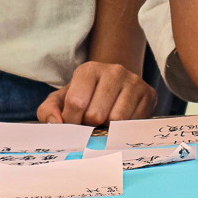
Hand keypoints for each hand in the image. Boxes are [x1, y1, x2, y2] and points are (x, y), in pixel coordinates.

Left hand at [37, 62, 156, 125]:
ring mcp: (133, 81)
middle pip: (96, 114)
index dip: (71, 121)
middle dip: (90, 125)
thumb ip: (48, 111)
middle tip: (91, 120)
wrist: (115, 85)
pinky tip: (120, 120)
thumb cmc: (85, 96)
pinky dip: (123, 128)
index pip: (76, 102)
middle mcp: (114, 71)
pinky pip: (133, 123)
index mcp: (89, 69)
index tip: (74, 121)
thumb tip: (55, 124)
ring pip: (116, 120)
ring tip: (105, 119)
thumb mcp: (61, 100)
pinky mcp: (148, 94)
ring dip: (107, 127)